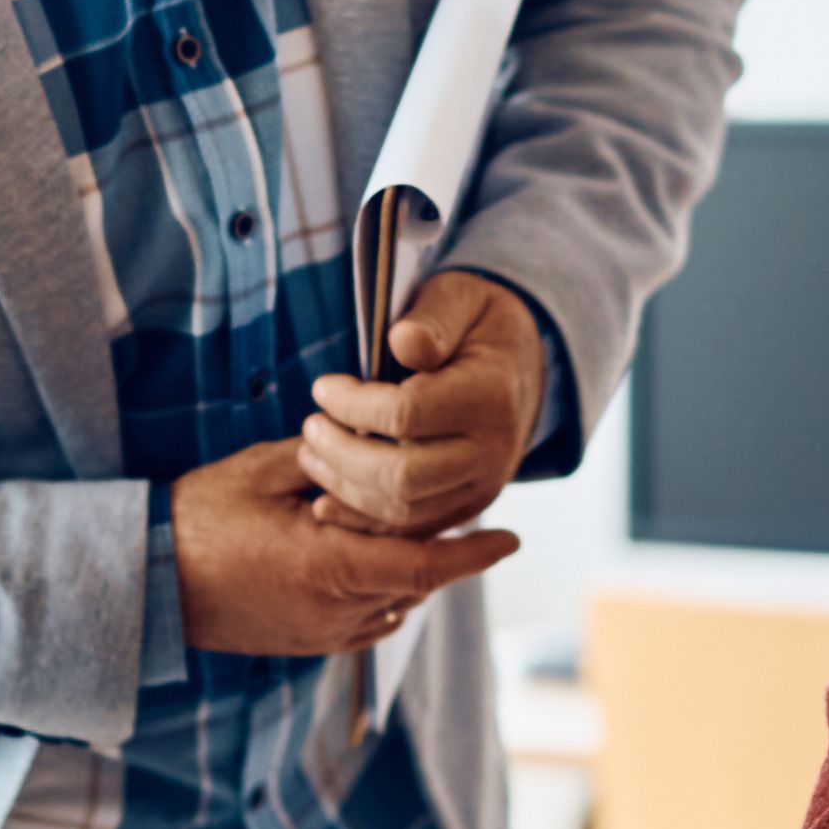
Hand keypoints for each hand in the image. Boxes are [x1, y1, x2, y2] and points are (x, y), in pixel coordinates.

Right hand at [170, 433, 517, 656]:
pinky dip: (384, 592)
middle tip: (457, 508)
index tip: (511, 538)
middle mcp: (335, 611)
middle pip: (416, 581)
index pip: (424, 565)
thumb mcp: (264, 470)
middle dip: (439, 547)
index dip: (473, 554)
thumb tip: (372, 444)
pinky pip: (369, 621)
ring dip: (410, 569)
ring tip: (407, 528)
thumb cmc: (200, 518)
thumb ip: (328, 459)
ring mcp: (322, 634)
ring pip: (396, 603)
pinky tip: (369, 560)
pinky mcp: (308, 645)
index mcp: (329, 565)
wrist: (148, 581)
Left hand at [300, 270, 547, 534]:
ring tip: (310, 455)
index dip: (353, 405)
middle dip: (342, 454)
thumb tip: (402, 342)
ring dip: (346, 488)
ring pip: (403, 510)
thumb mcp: (457, 298)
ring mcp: (483, 486)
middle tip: (310, 427)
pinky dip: (364, 521)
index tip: (322, 387)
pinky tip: (326, 503)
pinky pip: (411, 530)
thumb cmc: (475, 323)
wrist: (518, 364)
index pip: (407, 415)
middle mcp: (493, 451)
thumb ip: (431, 318)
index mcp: (491, 395)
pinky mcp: (468, 507)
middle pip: (402, 475)